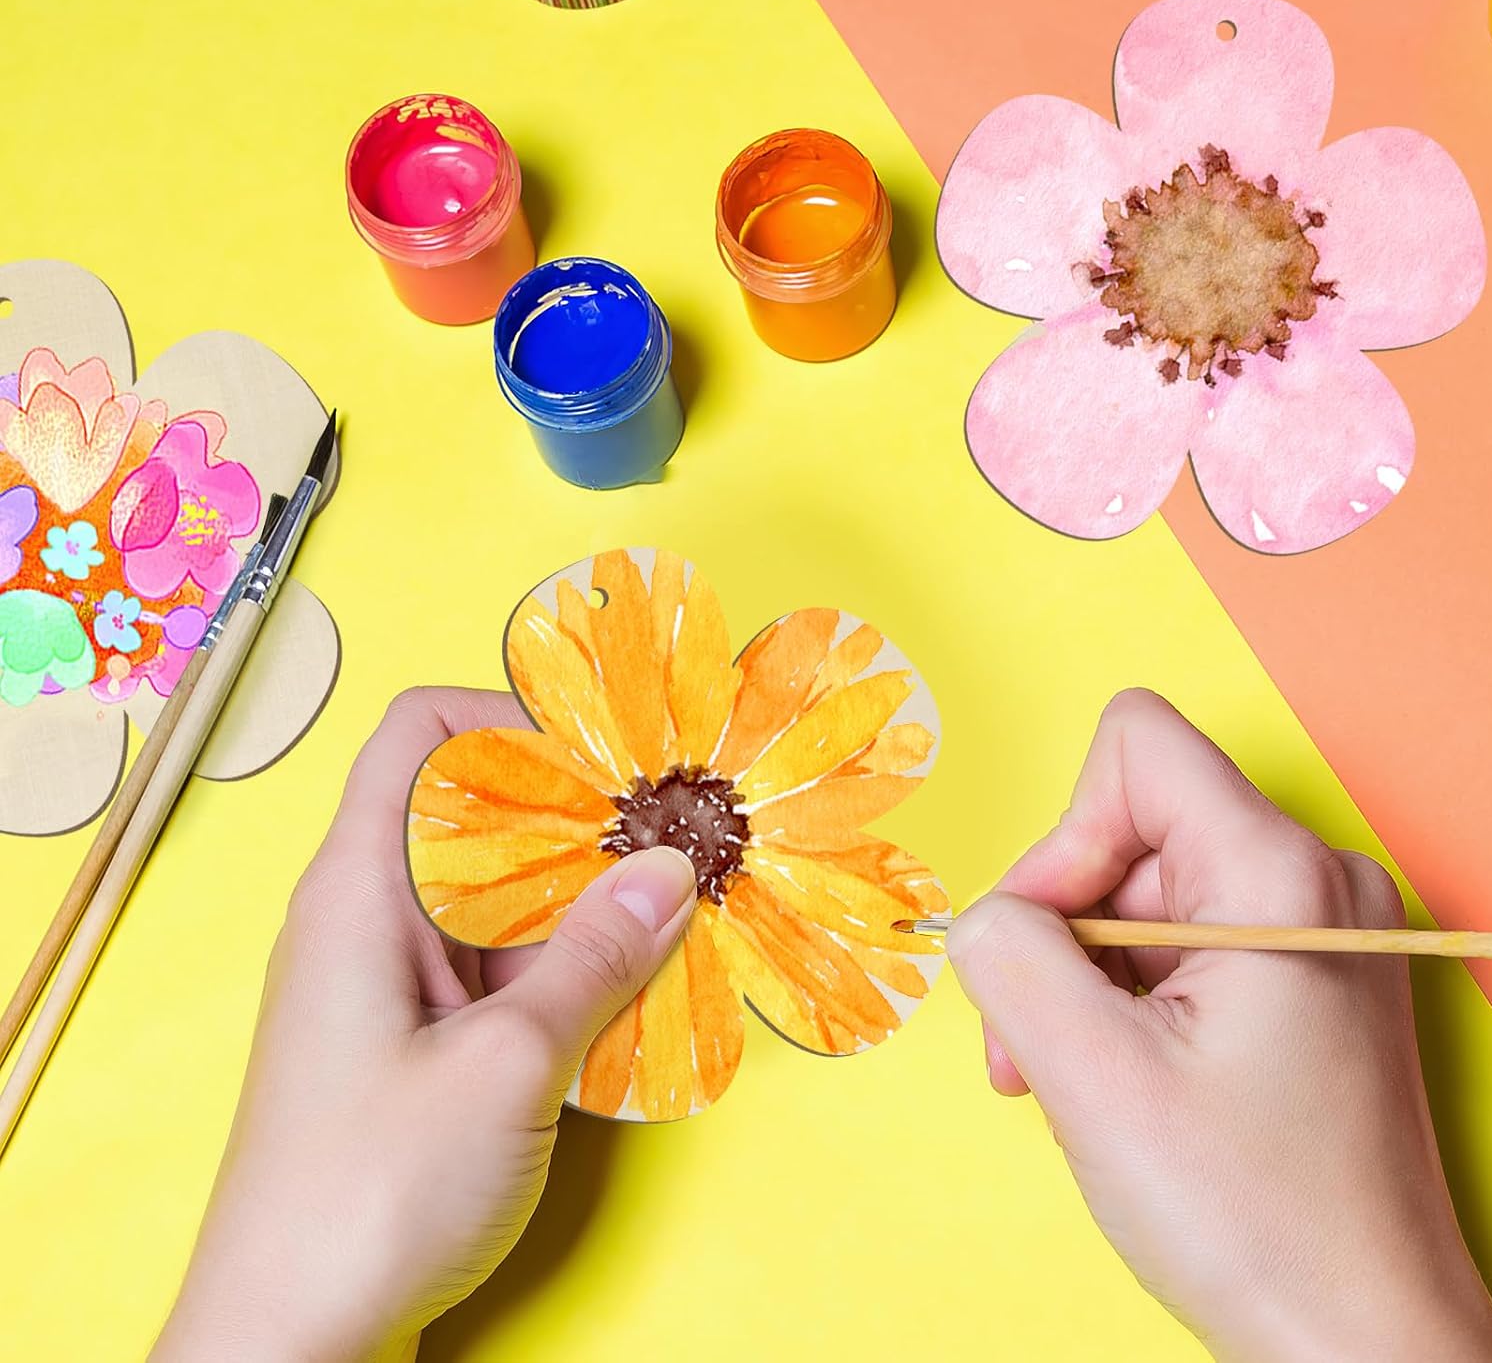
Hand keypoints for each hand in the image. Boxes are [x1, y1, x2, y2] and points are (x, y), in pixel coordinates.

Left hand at [152, 687, 696, 1362]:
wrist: (284, 1346)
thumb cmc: (369, 1193)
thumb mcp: (507, 1065)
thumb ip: (595, 959)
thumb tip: (671, 868)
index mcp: (359, 887)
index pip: (420, 736)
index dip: (511, 721)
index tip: (610, 758)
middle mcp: (367, 915)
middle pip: (473, 812)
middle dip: (579, 816)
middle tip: (675, 836)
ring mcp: (389, 980)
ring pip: (495, 893)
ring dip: (581, 897)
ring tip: (676, 909)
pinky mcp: (413, 1040)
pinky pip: (494, 963)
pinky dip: (561, 961)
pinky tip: (632, 987)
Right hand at [945, 689, 1491, 1362]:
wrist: (1365, 1349)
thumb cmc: (1260, 1224)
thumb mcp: (1094, 1079)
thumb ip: (1009, 957)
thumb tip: (981, 918)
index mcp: (1279, 873)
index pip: (1136, 746)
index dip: (1066, 836)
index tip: (1057, 949)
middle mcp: (1312, 879)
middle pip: (1128, 831)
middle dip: (1061, 934)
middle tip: (1041, 1047)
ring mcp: (1314, 931)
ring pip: (1141, 895)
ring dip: (1085, 983)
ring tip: (1081, 1082)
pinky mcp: (1304, 981)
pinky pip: (1178, 944)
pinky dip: (1128, 1003)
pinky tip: (1124, 1082)